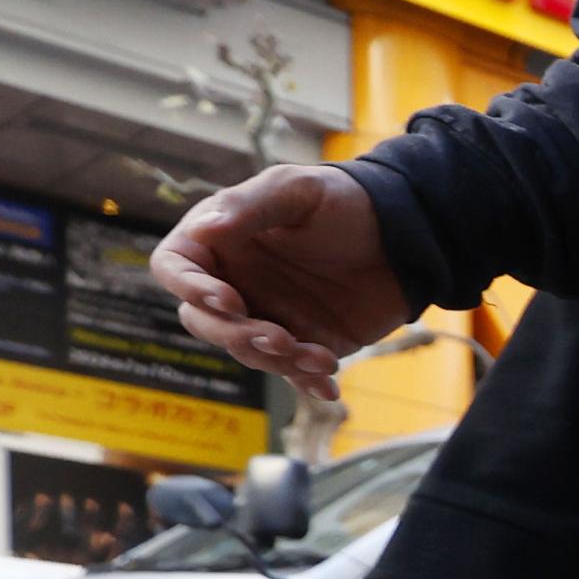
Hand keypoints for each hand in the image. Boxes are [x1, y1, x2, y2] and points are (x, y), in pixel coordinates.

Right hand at [148, 164, 412, 402]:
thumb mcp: (297, 189)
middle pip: (204, 321)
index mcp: (219, 241)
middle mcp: (234, 281)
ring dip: (279, 361)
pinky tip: (328, 389)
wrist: (403, 236)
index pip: (174, 268)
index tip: (229, 300)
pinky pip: (293, 371)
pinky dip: (308, 383)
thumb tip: (202, 229)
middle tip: (280, 338)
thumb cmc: (344, 201)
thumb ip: (249, 207)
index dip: (190, 288)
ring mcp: (268, 315)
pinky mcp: (305, 341)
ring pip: (248, 351)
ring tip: (322, 357)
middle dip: (237, 335)